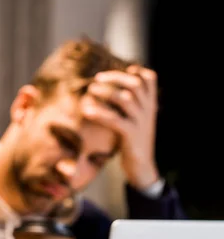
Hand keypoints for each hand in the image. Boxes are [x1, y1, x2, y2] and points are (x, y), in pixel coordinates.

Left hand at [82, 65, 159, 189]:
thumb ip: (132, 106)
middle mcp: (148, 111)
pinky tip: (86, 111)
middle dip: (115, 77)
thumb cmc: (134, 143)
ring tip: (90, 89)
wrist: (141, 168)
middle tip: (97, 78)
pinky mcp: (131, 135)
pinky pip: (115, 120)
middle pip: (135, 84)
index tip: (122, 70)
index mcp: (150, 106)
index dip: (137, 71)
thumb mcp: (137, 121)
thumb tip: (118, 90)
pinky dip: (99, 113)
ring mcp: (140, 122)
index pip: (150, 79)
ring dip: (106, 91)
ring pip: (125, 99)